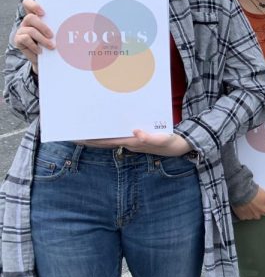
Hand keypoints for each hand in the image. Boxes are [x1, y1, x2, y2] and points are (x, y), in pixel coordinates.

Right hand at [13, 0, 54, 70]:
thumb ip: (59, 26)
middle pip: (30, 17)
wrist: (46, 59)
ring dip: (42, 39)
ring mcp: (22, 30)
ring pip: (30, 30)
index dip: (33, 5)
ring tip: (51, 46)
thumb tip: (73, 22)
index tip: (43, 13)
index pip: (28, 4)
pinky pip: (25, 39)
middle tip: (51, 35)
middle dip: (42, 26)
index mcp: (36, 17)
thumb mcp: (57, 34)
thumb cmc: (54, 43)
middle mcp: (27, 22)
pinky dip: (34, 46)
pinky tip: (40, 51)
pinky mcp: (18, 40)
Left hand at [78, 130, 192, 155]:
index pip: (108, 141)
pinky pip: (117, 136)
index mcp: (132, 143)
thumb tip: (136, 132)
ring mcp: (132, 142)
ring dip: (95, 137)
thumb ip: (151, 137)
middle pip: (104, 142)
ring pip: (109, 139)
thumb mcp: (165, 139)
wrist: (181, 147)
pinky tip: (102, 130)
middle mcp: (129, 143)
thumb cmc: (172, 143)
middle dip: (88, 139)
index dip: (92, 140)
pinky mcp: (136, 138)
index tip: (78, 138)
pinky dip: (107, 134)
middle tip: (71, 135)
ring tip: (81, 133)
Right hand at [233, 187, 264, 220]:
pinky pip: (244, 216)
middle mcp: (257, 216)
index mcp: (264, 211)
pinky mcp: (242, 216)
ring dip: (250, 210)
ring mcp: (249, 217)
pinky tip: (243, 206)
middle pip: (258, 213)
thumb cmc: (254, 193)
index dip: (263, 204)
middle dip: (257, 208)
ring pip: (251, 215)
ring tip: (248, 202)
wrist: (242, 192)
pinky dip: (244, 212)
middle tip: (253, 201)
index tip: (259, 200)